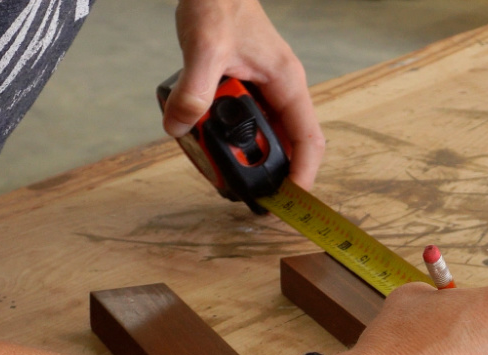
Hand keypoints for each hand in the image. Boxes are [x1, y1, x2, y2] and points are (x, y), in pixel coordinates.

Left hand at [164, 0, 324, 188]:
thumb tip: (179, 127)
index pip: (309, 140)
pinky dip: (224, 136)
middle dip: (263, 171)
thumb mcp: (204, 47)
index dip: (303, 175)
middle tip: (238, 188)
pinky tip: (201, 137)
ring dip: (240, 153)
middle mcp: (280, 92)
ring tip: (213, 163)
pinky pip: (241, 123)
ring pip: (261, 137)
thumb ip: (193, 88)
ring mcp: (263, 92)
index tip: (289, 201)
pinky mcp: (244, 90)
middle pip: (284, 146)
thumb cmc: (219, 3)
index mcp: (286, 84)